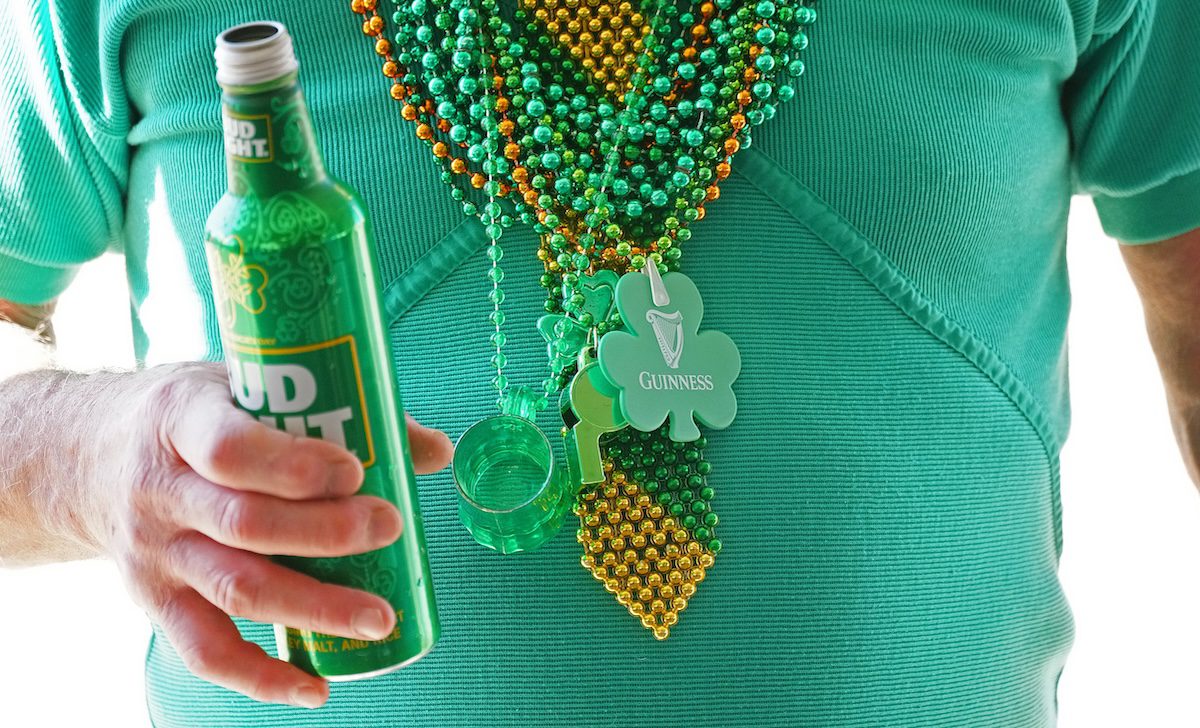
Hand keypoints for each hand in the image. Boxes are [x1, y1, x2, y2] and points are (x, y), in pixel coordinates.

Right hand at [92, 362, 450, 708]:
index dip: (294, 463)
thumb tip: (434, 449)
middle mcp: (162, 492)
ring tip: (380, 617)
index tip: (354, 468)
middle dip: (326, 532)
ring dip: (315, 607)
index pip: (230, 447)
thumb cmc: (192, 417)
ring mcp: (157, 554)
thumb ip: (333, 409)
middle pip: (245, 524)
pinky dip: (261, 677)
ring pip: (237, 589)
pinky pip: (205, 650)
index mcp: (181, 421)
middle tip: (391, 526)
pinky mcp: (157, 602)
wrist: (85, 458)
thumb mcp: (241, 384)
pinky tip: (316, 687)